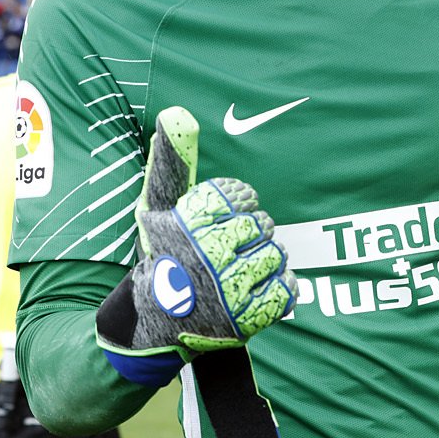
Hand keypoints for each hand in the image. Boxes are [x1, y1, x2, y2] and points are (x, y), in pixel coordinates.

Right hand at [95, 107, 296, 385]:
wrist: (151, 326)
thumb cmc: (162, 257)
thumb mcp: (157, 207)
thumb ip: (171, 161)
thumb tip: (177, 111)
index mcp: (187, 224)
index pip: (237, 196)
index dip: (238, 204)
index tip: (229, 214)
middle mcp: (206, 255)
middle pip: (261, 224)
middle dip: (253, 232)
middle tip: (236, 246)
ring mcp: (227, 289)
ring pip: (276, 254)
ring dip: (266, 259)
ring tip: (245, 267)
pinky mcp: (245, 319)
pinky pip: (287, 287)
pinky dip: (279, 285)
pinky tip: (258, 286)